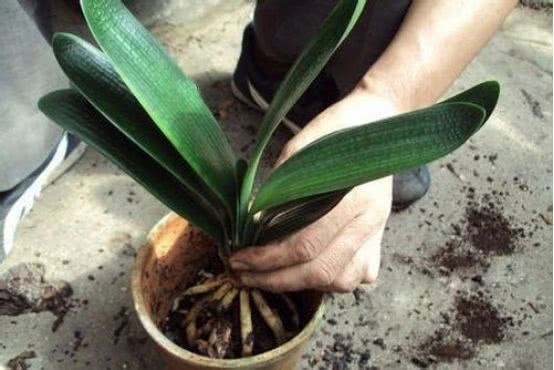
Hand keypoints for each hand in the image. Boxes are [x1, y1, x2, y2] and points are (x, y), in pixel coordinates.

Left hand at [230, 90, 396, 291]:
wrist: (377, 122)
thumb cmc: (336, 130)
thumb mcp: (301, 149)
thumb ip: (280, 187)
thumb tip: (253, 222)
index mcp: (354, 197)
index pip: (304, 245)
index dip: (266, 259)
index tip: (237, 258)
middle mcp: (370, 221)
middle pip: (320, 272)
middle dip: (274, 280)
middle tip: (243, 275)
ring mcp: (378, 233)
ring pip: (340, 281)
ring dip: (301, 284)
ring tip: (269, 275)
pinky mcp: (379, 239)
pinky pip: (355, 276)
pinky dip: (328, 281)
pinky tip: (304, 268)